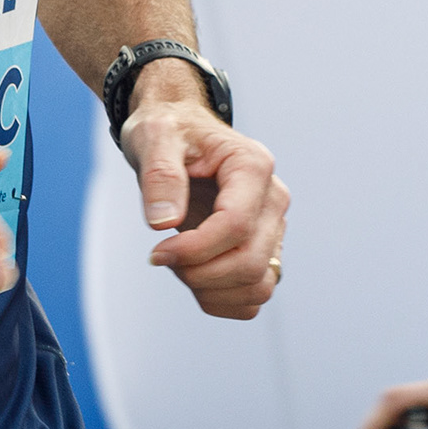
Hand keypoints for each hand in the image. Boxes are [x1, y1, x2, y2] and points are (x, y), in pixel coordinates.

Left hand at [121, 71, 287, 319]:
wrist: (178, 131)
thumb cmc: (169, 129)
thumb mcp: (154, 137)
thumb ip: (160, 175)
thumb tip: (164, 223)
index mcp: (252, 166)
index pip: (235, 225)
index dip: (195, 249)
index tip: (156, 252)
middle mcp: (272, 199)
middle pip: (250, 262)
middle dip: (200, 273)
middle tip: (161, 257)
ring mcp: (273, 227)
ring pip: (260, 286)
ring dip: (212, 289)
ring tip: (176, 263)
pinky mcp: (265, 249)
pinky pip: (255, 295)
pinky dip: (223, 299)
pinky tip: (192, 275)